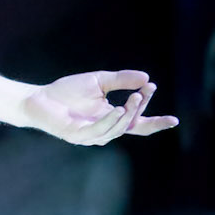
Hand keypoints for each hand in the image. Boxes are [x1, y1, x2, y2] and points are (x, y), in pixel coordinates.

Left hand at [19, 70, 178, 145]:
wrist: (39, 97)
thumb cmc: (67, 91)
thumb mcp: (99, 81)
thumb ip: (121, 80)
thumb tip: (147, 78)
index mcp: (111, 118)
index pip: (139, 125)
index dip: (156, 124)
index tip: (174, 120)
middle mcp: (104, 130)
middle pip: (132, 126)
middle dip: (142, 110)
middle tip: (146, 92)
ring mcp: (91, 136)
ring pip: (117, 129)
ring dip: (128, 114)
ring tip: (135, 98)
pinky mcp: (77, 136)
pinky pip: (98, 131)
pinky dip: (110, 121)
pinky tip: (118, 110)